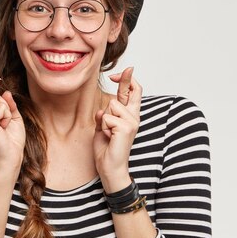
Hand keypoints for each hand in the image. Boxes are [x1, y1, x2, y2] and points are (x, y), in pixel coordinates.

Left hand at [93, 67, 141, 192]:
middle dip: (120, 89)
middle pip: (126, 93)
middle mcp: (134, 117)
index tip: (126, 69)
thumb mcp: (102, 128)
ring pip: (111, 106)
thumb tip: (102, 110)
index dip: (128, 79)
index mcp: (130, 116)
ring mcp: (132, 122)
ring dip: (103, 120)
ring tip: (108, 134)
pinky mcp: (126, 127)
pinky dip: (103, 127)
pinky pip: (107, 117)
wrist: (110, 168)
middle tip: (121, 89)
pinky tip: (109, 138)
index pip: (133, 92)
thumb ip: (104, 116)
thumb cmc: (106, 149)